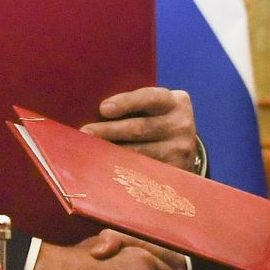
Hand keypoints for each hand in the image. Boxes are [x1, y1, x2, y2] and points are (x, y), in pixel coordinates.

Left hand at [82, 86, 198, 171]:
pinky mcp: (175, 171)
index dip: (126, 102)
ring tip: (90, 151)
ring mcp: (180, 150)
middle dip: (109, 130)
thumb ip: (133, 106)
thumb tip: (96, 111)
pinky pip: (143, 171)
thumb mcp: (154, 108)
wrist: (184, 148)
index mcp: (175, 102)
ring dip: (111, 152)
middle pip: (140, 128)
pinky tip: (107, 167)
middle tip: (85, 133)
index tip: (103, 108)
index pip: (149, 98)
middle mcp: (181, 125)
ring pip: (139, 152)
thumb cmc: (157, 120)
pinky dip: (123, 169)